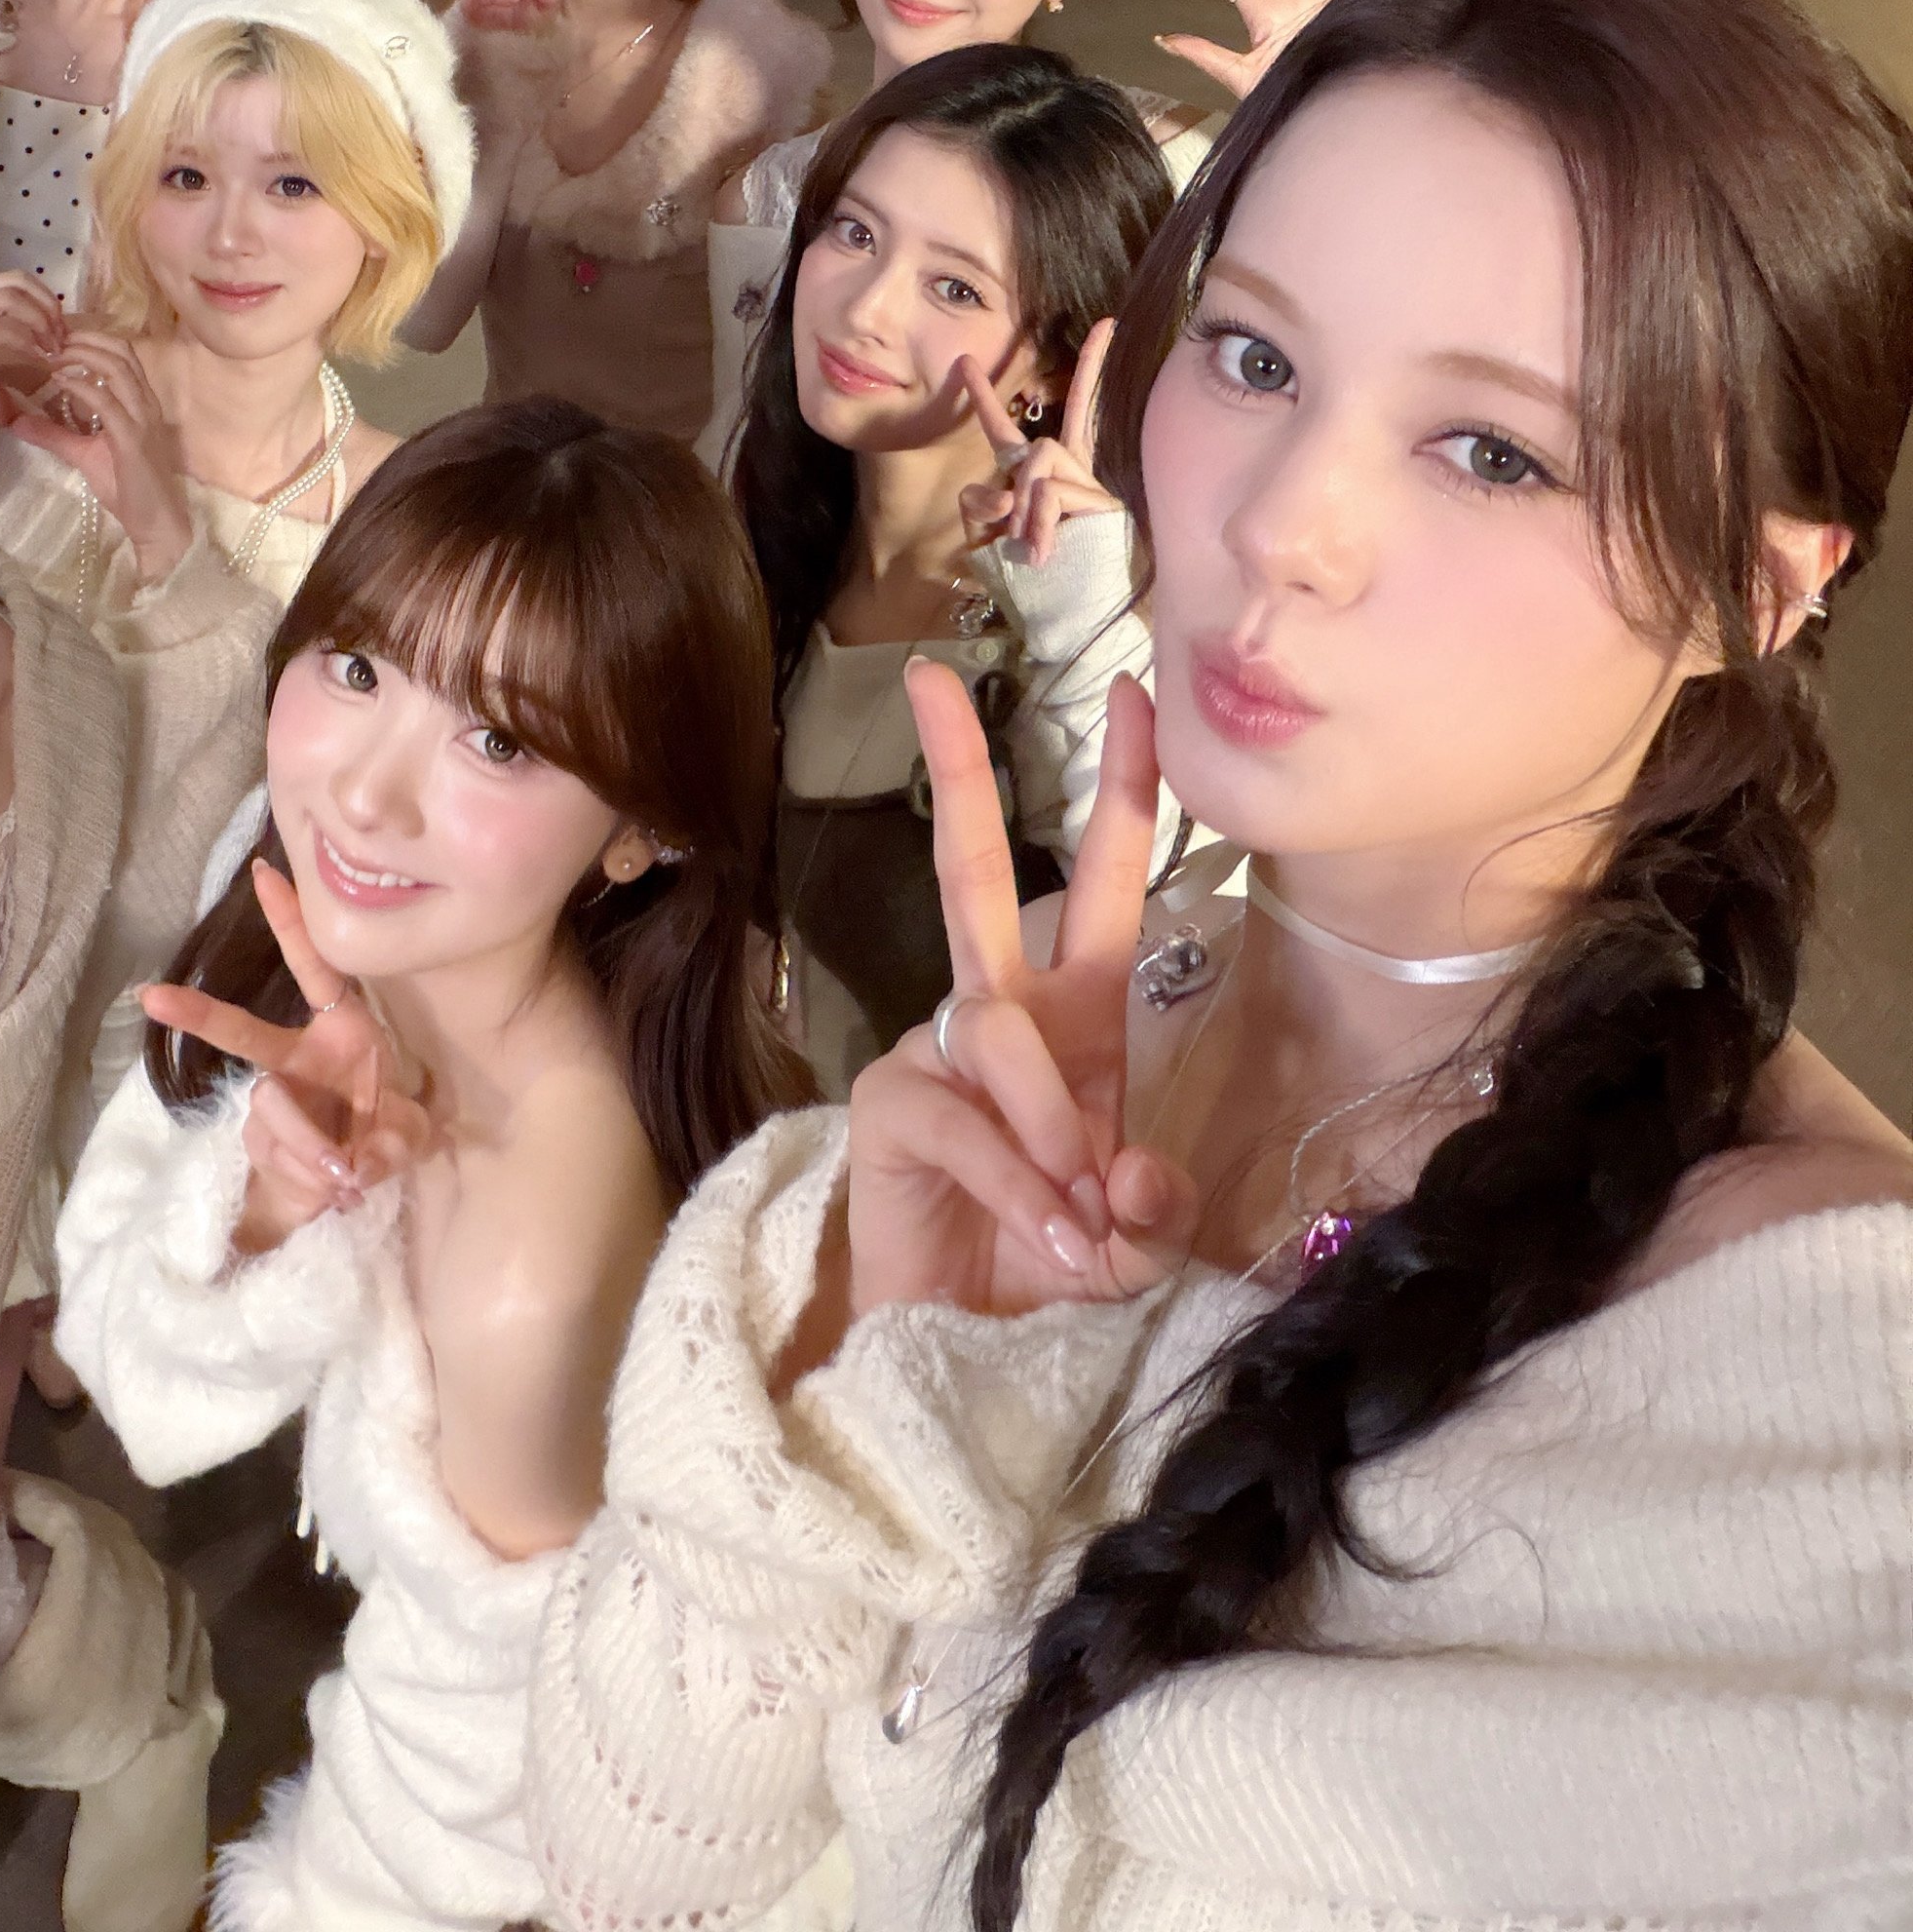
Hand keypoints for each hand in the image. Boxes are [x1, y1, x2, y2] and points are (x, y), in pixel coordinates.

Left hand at [6, 326, 189, 583]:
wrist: (156, 523)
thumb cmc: (126, 487)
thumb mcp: (83, 454)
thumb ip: (54, 436)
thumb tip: (16, 422)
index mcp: (139, 401)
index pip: (121, 353)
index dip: (91, 337)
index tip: (57, 334)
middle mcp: (145, 403)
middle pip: (121, 350)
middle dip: (86, 337)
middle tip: (50, 336)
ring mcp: (142, 419)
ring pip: (118, 368)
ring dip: (84, 354)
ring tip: (53, 353)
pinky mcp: (133, 439)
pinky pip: (109, 403)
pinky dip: (83, 386)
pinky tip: (60, 381)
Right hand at [144, 858, 435, 1250]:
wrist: (350, 1183)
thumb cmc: (385, 1135)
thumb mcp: (408, 1139)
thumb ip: (390, 1147)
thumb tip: (351, 1167)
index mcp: (341, 1031)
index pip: (315, 969)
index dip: (289, 923)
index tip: (263, 873)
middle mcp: (296, 1057)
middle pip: (243, 1032)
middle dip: (198, 1015)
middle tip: (151, 998)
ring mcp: (270, 1099)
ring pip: (274, 1115)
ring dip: (311, 1147)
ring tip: (344, 1171)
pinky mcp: (257, 1139)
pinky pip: (277, 1157)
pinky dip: (308, 1177)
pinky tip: (329, 1185)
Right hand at [840, 666, 1196, 1321]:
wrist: (959, 1359)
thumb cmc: (1048, 1280)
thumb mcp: (1133, 1242)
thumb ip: (1150, 1205)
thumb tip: (1124, 1172)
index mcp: (1078, 1020)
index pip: (1105, 885)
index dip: (1125, 793)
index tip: (1136, 697)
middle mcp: (1002, 1016)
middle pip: (977, 870)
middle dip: (961, 772)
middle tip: (933, 678)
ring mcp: (935, 1053)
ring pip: (1001, 1032)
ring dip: (1052, 1126)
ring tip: (1079, 1218)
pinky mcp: (888, 1104)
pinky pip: (961, 1113)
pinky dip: (1015, 1177)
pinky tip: (1044, 1233)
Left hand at [957, 327, 1119, 571]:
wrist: (1065, 625)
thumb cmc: (1028, 587)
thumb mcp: (986, 543)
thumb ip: (980, 508)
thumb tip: (996, 488)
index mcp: (1033, 486)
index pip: (1009, 436)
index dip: (986, 398)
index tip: (964, 362)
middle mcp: (1066, 479)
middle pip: (1068, 421)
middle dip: (1090, 370)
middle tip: (1099, 335)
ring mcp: (1091, 490)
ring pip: (1042, 455)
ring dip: (1023, 500)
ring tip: (1027, 543)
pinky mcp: (1106, 506)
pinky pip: (1054, 492)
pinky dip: (1038, 521)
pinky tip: (1043, 551)